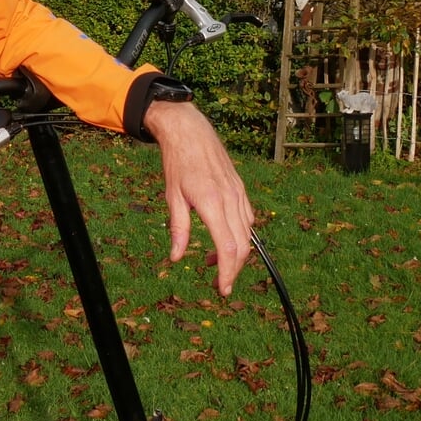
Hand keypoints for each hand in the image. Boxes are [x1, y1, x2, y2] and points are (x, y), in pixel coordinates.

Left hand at [144, 100, 255, 295]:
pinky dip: (240, 235)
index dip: (227, 272)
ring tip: (213, 263)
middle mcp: (231, 199)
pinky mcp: (240, 189)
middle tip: (219, 285)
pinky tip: (224, 239)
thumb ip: (178, 229)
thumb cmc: (178, 163)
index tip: (222, 289)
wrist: (190, 131)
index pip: (228, 247)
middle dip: (233, 269)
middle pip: (242, 245)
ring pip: (247, 234)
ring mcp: (239, 193)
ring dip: (235, 254)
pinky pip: (247, 218)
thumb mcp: (172, 197)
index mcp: (212, 203)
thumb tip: (176, 258)